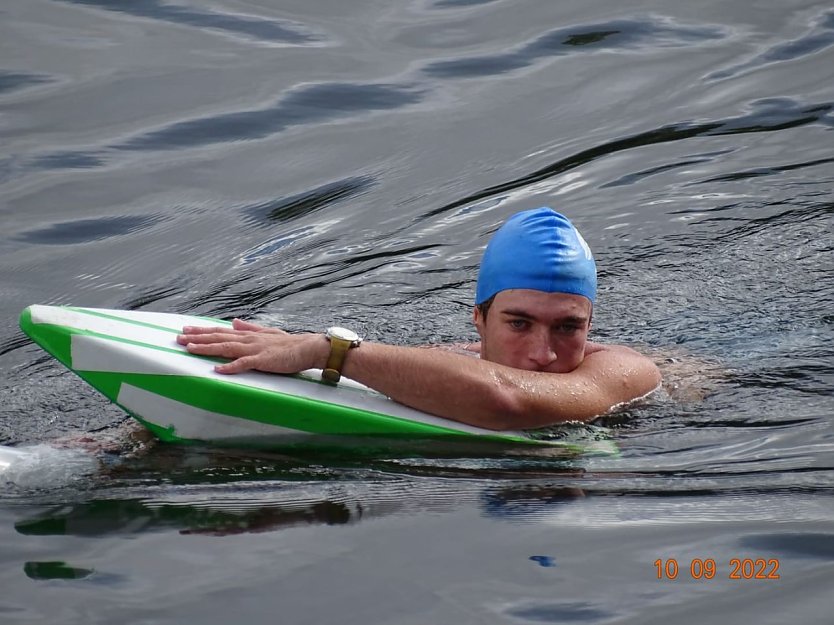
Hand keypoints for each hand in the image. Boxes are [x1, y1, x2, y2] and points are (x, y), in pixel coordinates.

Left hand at [177, 319, 327, 374]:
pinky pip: (243, 364)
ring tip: (189, 348)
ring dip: (207, 348)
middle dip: (197, 338)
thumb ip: (250, 327)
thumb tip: (235, 321)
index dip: (202, 331)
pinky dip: (229, 367)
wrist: (308, 348)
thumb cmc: (289, 343)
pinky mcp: (262, 360)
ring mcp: (254, 349)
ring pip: (225, 348)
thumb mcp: (267, 332)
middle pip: (218, 338)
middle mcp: (248, 340)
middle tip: (178, 337)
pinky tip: (217, 369)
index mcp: (248, 335)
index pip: (220, 331)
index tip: (185, 330)